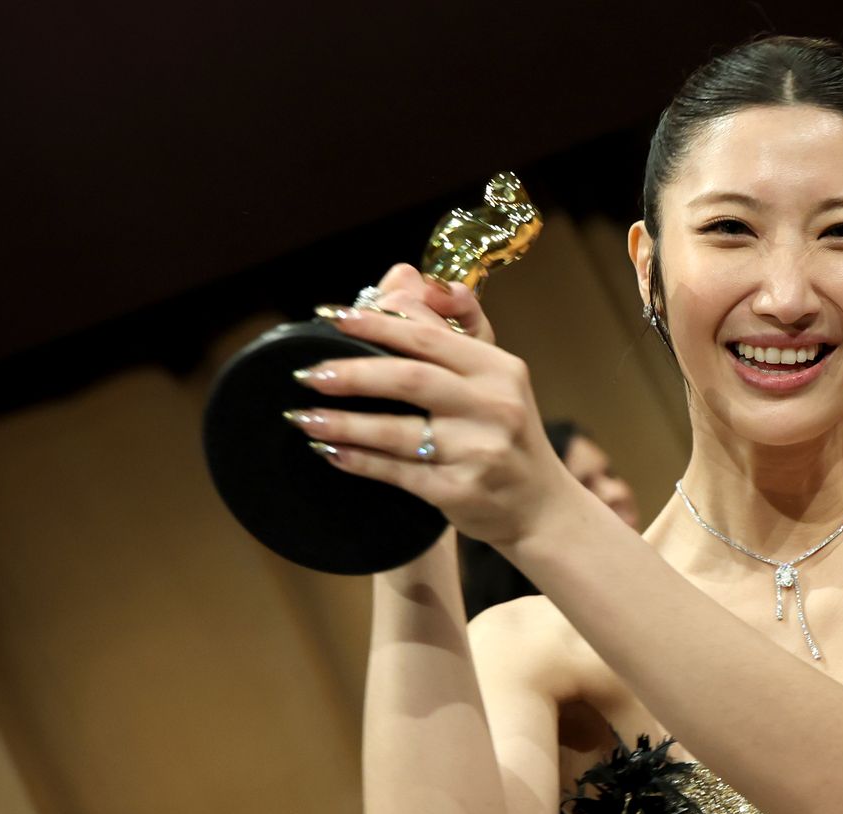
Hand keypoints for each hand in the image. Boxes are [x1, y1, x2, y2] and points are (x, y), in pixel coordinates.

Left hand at [286, 266, 577, 546]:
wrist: (540, 507)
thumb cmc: (505, 433)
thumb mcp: (493, 376)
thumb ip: (449, 326)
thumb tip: (404, 276)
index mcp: (498, 369)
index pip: (428, 336)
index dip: (375, 324)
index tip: (330, 317)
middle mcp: (494, 406)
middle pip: (410, 379)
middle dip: (351, 374)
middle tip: (307, 373)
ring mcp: (478, 451)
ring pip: (397, 432)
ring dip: (344, 423)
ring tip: (302, 417)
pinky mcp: (460, 492)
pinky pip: (397, 473)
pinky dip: (359, 461)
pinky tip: (329, 451)